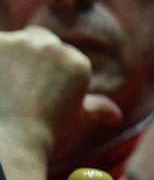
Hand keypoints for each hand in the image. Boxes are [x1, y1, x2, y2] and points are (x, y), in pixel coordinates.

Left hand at [0, 27, 104, 145]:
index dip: (37, 68)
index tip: (26, 90)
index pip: (53, 49)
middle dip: (24, 55)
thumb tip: (116, 116)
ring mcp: (23, 44)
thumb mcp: (75, 120)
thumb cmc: (41, 134)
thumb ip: (96, 109)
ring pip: (9, 41)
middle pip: (33, 37)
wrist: (10, 142)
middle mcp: (54, 48)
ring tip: (2, 87)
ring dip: (3, 57)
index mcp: (78, 64)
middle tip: (12, 86)